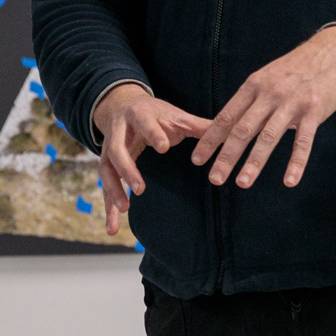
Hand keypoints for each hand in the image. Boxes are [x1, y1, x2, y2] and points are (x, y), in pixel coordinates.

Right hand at [94, 83, 210, 235]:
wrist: (122, 107)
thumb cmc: (156, 114)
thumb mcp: (176, 115)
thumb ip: (199, 126)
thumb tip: (230, 132)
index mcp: (138, 115)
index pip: (143, 123)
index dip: (152, 134)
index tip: (163, 147)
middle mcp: (118, 132)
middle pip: (117, 151)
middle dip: (127, 169)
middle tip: (140, 189)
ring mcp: (109, 150)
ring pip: (106, 170)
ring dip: (113, 190)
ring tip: (125, 208)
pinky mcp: (107, 166)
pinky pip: (106, 188)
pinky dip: (108, 209)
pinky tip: (113, 229)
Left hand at [190, 26, 335, 189]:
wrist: (330, 54)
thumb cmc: (294, 70)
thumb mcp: (266, 79)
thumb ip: (250, 102)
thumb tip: (227, 126)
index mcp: (253, 86)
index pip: (226, 116)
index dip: (210, 139)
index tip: (197, 160)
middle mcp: (269, 94)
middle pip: (243, 129)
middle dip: (227, 156)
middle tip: (215, 178)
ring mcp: (292, 102)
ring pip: (269, 137)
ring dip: (255, 162)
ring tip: (243, 183)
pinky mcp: (314, 111)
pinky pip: (303, 141)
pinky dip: (296, 163)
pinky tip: (289, 181)